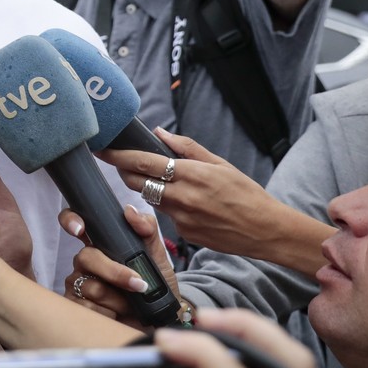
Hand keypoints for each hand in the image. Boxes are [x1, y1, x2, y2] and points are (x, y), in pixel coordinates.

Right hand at [61, 205, 180, 327]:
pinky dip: (109, 313)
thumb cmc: (155, 288)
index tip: (80, 229)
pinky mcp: (77, 308)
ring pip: (89, 285)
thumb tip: (130, 211)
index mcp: (100, 246)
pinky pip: (87, 307)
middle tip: (138, 283)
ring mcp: (78, 285)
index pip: (76, 223)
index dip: (71, 221)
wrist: (160, 322)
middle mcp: (85, 263)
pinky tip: (118, 315)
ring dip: (117, 298)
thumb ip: (147, 230)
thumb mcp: (158, 257)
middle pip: (86, 257)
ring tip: (130, 305)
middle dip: (114, 271)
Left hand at [98, 129, 280, 256]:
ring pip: (150, 199)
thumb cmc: (246, 193)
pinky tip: (186, 204)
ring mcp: (181, 219)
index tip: (102, 150)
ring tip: (160, 180)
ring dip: (147, 188)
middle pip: (137, 182)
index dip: (118, 156)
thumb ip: (188, 148)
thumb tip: (160, 133)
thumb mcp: (220, 164)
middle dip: (126, 171)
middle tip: (122, 162)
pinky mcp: (183, 234)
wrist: (265, 230)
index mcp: (191, 175)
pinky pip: (166, 216)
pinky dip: (168, 206)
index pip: (142, 162)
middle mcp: (182, 197)